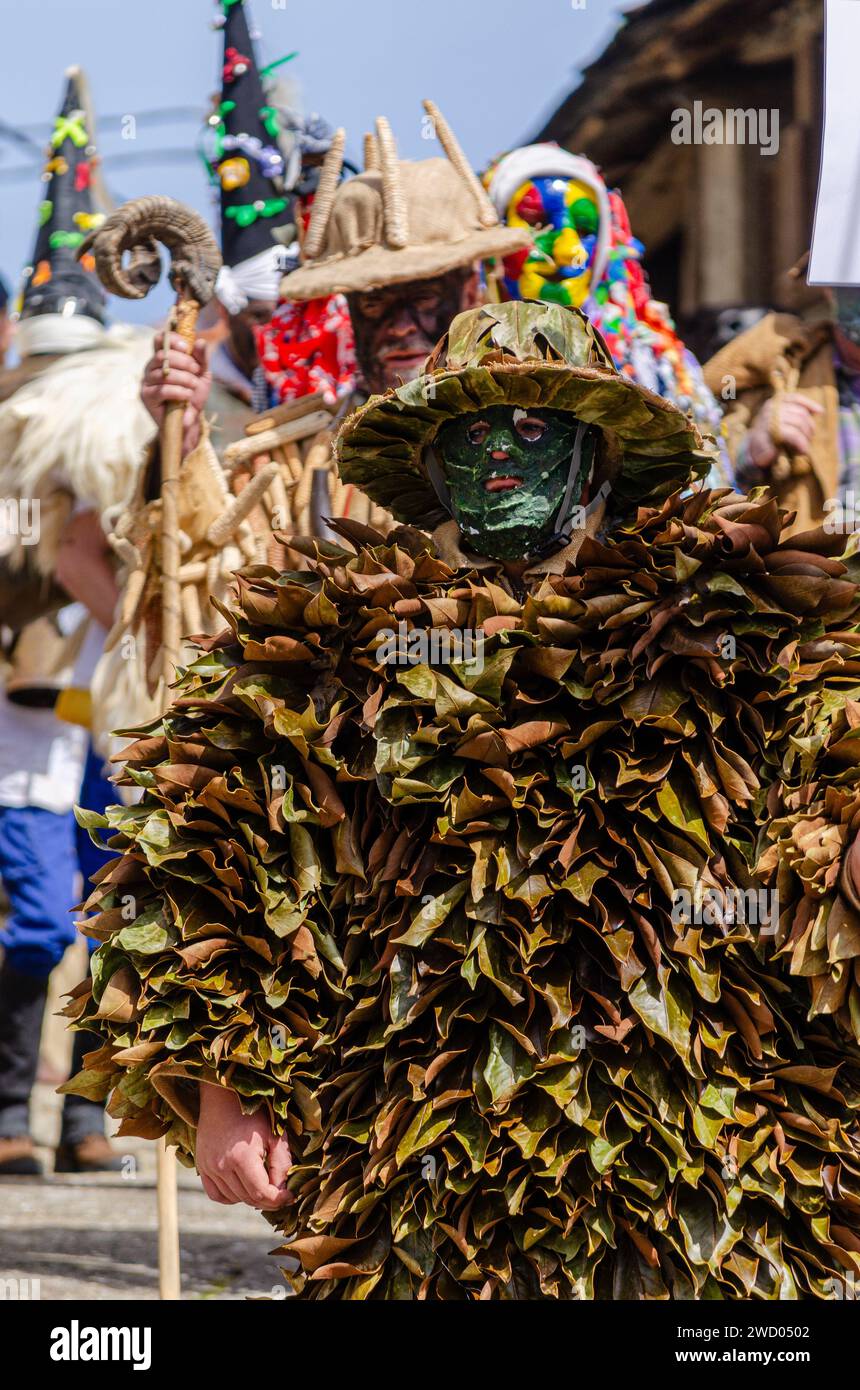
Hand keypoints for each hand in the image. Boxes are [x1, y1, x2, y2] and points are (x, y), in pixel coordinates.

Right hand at [140, 331, 210, 456]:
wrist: (189, 421)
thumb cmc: (193, 395)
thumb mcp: (201, 375)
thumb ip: (201, 358)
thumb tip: (201, 341)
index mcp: (162, 358)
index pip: (159, 340)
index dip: (171, 339)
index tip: (187, 348)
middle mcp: (151, 367)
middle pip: (162, 355)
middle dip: (183, 361)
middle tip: (196, 370)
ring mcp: (147, 381)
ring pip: (163, 373)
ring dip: (183, 378)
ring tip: (194, 386)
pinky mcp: (147, 396)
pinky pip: (162, 390)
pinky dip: (179, 391)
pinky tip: (188, 395)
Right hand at [196, 1083, 291, 1209]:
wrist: (222, 1098)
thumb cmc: (253, 1115)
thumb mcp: (274, 1135)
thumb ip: (282, 1164)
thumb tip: (284, 1192)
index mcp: (242, 1157)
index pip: (262, 1193)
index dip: (279, 1199)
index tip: (290, 1195)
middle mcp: (222, 1166)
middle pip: (249, 1198)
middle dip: (268, 1200)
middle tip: (281, 1193)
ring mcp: (209, 1168)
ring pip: (234, 1198)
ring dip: (251, 1198)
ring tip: (262, 1184)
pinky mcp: (202, 1168)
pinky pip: (217, 1195)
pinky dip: (231, 1197)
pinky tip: (242, 1186)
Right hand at [746, 393, 823, 470]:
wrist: (756, 454)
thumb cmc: (773, 438)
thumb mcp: (784, 422)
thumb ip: (795, 414)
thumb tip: (819, 411)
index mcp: (774, 403)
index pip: (794, 398)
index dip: (809, 404)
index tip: (820, 412)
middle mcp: (771, 409)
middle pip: (800, 413)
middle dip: (809, 428)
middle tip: (809, 440)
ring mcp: (768, 420)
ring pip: (799, 423)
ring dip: (806, 437)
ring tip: (804, 447)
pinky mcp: (770, 434)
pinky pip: (793, 434)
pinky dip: (801, 443)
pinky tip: (802, 451)